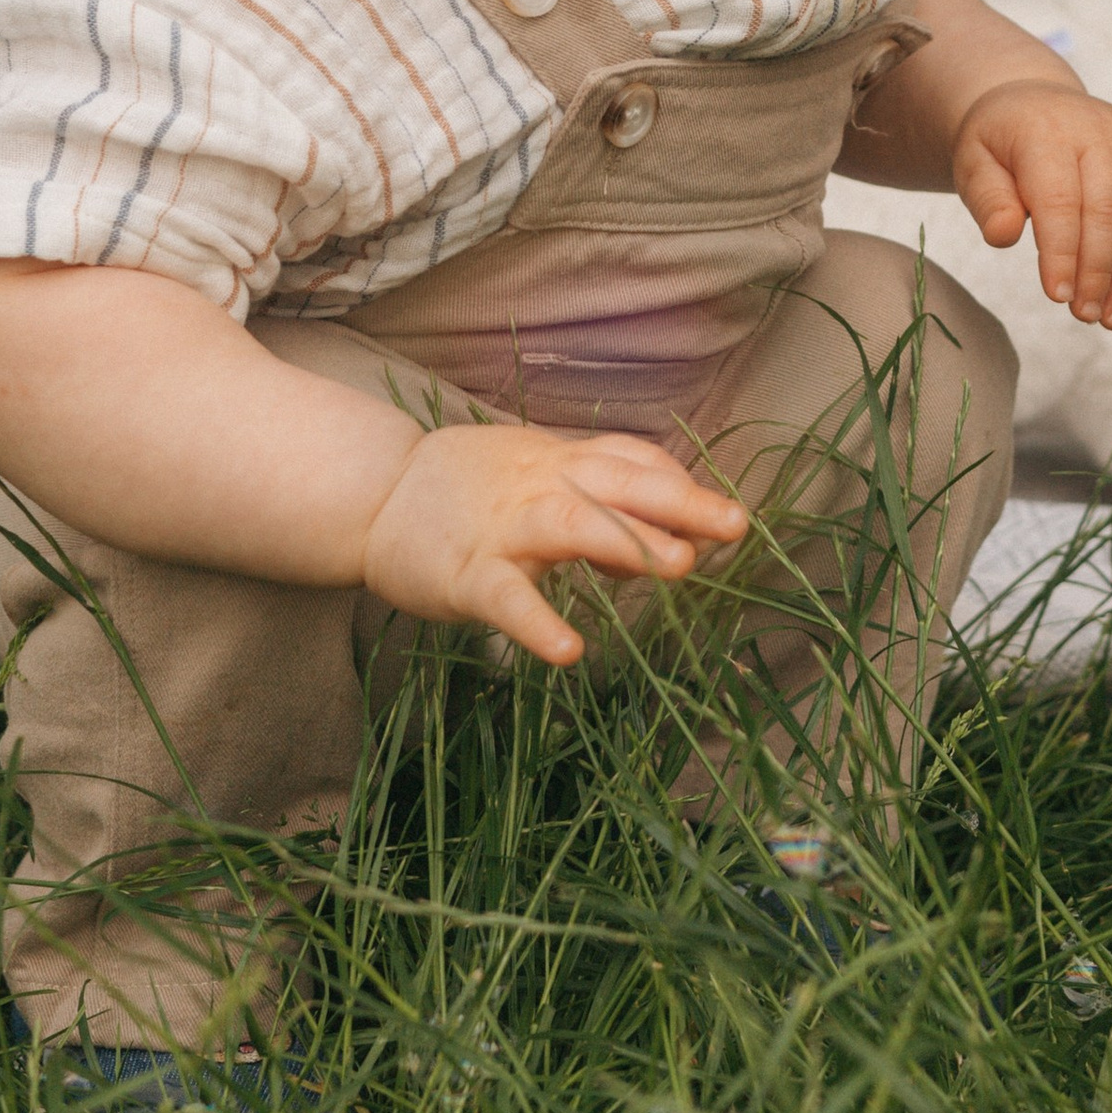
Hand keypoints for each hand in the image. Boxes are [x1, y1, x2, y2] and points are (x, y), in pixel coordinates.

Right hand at [361, 420, 749, 666]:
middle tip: (736, 527)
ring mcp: (503, 528)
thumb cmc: (469, 490)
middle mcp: (540, 485)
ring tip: (679, 566)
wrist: (375, 495)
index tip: (726, 515)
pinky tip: (568, 651)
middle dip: (681, 502)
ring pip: (571, 523)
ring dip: (627, 541)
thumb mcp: (538, 480)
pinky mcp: (466, 574)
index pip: (632, 461)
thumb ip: (602, 505)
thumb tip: (664, 546)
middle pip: (618, 483)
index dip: (680, 484)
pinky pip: (506, 598)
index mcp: (560, 462)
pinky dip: (536, 623)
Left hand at [952, 81, 1111, 331]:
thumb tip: (1003, 235)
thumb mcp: (974, 164)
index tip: (1057, 297)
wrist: (1038, 103)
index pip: (1061, 198)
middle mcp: (1103, 132)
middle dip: (1100, 272)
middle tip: (1083, 315)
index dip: (1062, 252)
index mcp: (1050, 130)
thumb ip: (986, 200)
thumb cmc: (1002, 144)